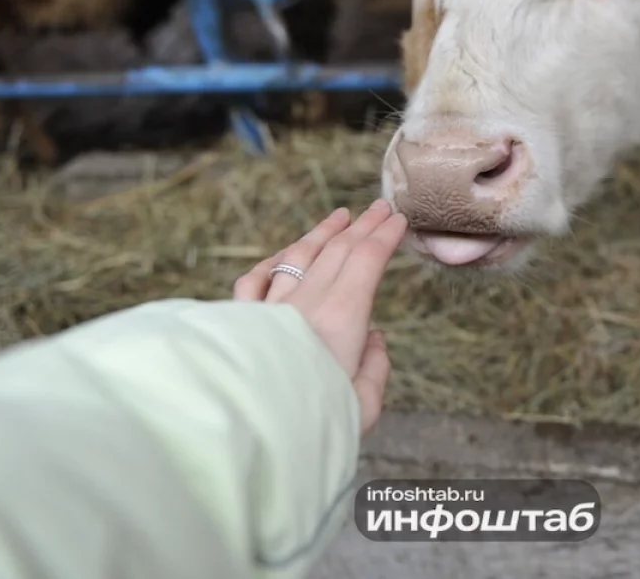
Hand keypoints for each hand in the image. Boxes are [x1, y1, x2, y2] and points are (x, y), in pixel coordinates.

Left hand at [233, 199, 407, 434]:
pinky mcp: (241, 321)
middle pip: (338, 250)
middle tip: (379, 207)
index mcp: (342, 318)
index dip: (385, 236)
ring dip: (322, 233)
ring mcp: (270, 307)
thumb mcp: (364, 407)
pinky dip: (272, 262)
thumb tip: (375, 339)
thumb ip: (375, 370)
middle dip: (362, 226)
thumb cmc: (310, 424)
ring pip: (298, 256)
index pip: (368, 260)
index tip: (398, 219)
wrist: (244, 432)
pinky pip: (256, 280)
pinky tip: (280, 256)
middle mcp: (306, 302)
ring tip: (338, 216)